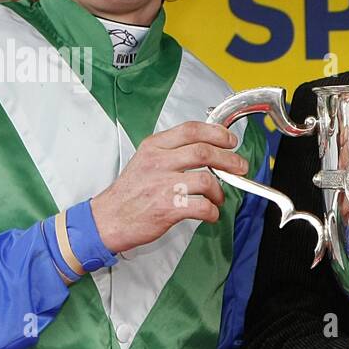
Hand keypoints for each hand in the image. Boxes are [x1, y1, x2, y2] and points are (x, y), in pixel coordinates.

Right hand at [91, 120, 248, 253]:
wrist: (108, 219)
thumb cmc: (129, 193)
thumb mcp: (145, 160)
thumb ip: (172, 152)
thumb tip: (206, 149)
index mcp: (154, 147)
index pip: (191, 130)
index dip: (217, 133)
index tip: (230, 140)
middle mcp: (158, 162)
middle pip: (204, 152)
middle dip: (229, 159)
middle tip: (240, 166)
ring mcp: (163, 185)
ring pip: (206, 179)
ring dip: (219, 190)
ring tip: (217, 197)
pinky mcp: (168, 207)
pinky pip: (202, 206)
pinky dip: (212, 212)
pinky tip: (210, 214)